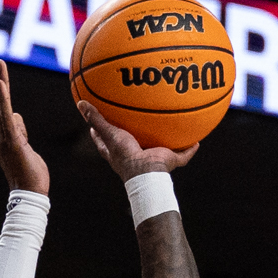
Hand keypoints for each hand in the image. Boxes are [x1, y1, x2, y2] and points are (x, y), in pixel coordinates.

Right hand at [0, 58, 48, 195]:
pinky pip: (5, 116)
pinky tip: (0, 84)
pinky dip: (2, 99)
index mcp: (3, 136)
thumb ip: (20, 132)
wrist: (29, 194)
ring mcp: (3, 137)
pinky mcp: (11, 140)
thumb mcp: (26, 148)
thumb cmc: (31, 175)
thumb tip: (16, 116)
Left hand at [77, 100, 198, 180]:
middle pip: (133, 146)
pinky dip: (191, 149)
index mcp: (119, 154)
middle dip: (132, 137)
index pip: (105, 143)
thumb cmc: (127, 156)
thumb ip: (96, 119)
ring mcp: (154, 161)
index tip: (94, 126)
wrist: (147, 173)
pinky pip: (184, 154)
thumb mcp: (109, 134)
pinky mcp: (170, 162)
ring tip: (170, 129)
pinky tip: (197, 141)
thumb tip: (80, 103)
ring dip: (165, 143)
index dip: (99, 135)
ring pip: (160, 150)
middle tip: (131, 123)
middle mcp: (136, 158)